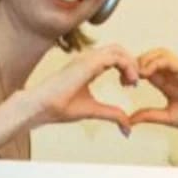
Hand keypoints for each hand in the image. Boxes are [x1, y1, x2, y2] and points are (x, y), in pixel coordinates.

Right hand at [23, 42, 140, 134]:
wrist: (42, 107)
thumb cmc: (60, 107)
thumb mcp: (94, 111)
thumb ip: (112, 115)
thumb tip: (127, 128)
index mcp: (89, 66)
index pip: (114, 56)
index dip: (127, 67)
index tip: (131, 85)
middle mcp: (89, 58)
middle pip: (119, 49)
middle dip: (132, 64)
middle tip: (135, 82)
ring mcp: (88, 58)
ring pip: (118, 50)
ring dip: (131, 64)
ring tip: (134, 82)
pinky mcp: (88, 63)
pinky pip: (115, 57)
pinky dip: (127, 66)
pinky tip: (130, 81)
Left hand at [131, 48, 177, 141]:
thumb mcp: (168, 117)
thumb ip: (149, 115)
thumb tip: (131, 120)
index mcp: (169, 84)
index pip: (147, 70)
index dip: (133, 73)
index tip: (124, 83)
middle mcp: (174, 74)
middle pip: (150, 57)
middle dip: (136, 64)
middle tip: (127, 78)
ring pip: (158, 53)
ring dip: (144, 60)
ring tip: (136, 74)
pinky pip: (168, 59)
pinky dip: (155, 63)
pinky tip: (146, 73)